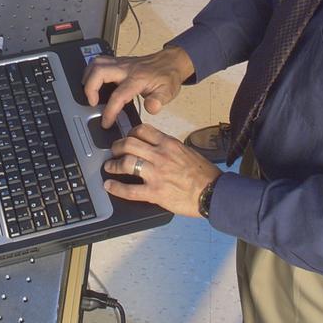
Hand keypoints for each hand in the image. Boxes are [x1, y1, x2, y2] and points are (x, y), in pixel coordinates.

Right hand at [83, 46, 194, 127]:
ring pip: (96, 63)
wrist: (171, 62)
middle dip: (90, 89)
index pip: (118, 96)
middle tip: (92, 103)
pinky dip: (91, 71)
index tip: (106, 122)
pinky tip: (93, 81)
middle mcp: (126, 69)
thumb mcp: (168, 92)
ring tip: (89, 92)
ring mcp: (121, 63)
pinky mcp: (118, 61)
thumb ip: (159, 101)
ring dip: (88, 77)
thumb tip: (151, 107)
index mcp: (137, 79)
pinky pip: (99, 61)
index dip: (109, 112)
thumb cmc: (167, 78)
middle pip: (99, 72)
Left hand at [103, 125, 221, 217]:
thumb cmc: (203, 174)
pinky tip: (110, 186)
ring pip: (126, 163)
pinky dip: (116, 187)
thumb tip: (154, 147)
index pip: (142, 130)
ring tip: (109, 167)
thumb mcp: (186, 151)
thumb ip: (168, 148)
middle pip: (129, 144)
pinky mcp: (154, 192)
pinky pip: (130, 190)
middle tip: (114, 151)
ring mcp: (156, 174)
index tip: (127, 137)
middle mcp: (160, 156)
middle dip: (117, 147)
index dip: (130, 133)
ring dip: (113, 164)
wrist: (213, 192)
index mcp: (168, 144)